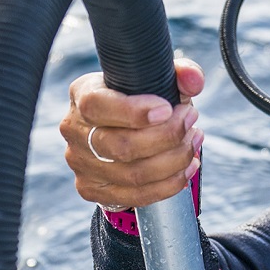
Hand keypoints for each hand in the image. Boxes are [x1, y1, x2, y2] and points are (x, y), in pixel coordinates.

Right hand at [60, 59, 204, 209]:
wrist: (120, 129)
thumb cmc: (140, 99)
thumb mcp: (156, 78)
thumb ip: (179, 73)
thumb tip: (193, 80)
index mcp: (83, 95)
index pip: (97, 106)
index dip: (134, 111)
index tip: (168, 108)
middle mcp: (75, 130)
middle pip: (121, 146)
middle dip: (168, 136)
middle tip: (192, 122)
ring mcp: (81, 163)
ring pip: (133, 174)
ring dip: (175, 160)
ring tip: (194, 141)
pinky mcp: (91, 189)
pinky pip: (136, 196)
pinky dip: (170, 184)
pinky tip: (187, 167)